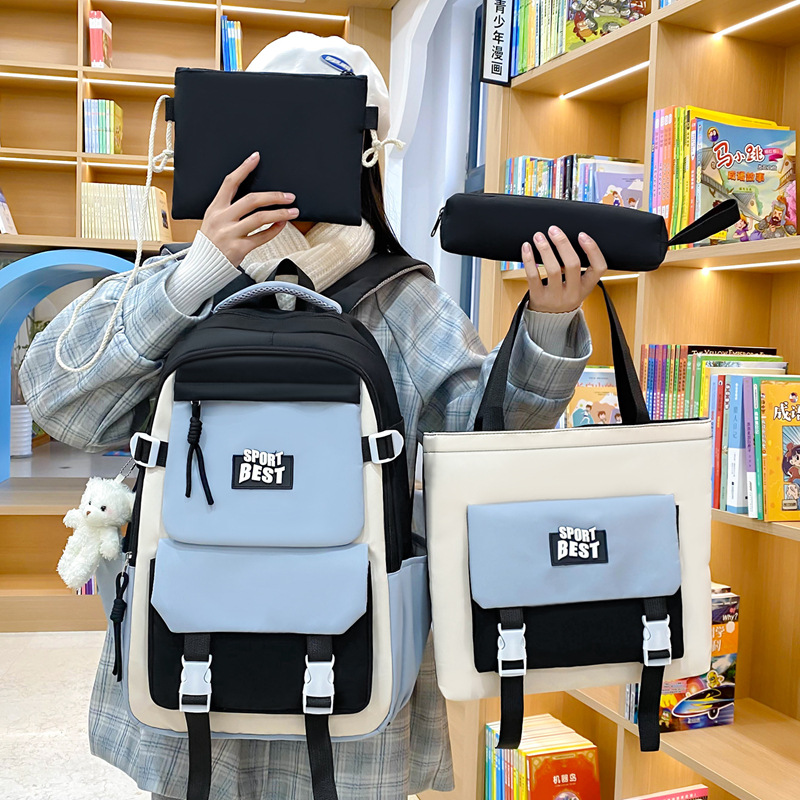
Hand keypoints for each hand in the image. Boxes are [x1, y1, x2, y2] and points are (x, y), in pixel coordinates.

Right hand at [200, 151, 298, 265]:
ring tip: (292, 211)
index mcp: (215, 208)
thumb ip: (229, 208)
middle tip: (289, 196)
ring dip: (280, 213)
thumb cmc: (212, 241)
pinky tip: (282, 225)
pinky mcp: (239, 248)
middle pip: (252, 200)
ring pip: (260, 218)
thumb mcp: (214, 219)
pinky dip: (275, 230)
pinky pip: (262, 237)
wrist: (203, 265)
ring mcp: (230, 234)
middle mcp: (222, 218)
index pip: (230, 182)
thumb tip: (256, 197)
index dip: (243, 168)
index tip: (256, 157)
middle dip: (273, 196)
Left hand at [522, 226, 607, 312]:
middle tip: (553, 230)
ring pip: (553, 269)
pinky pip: (533, 277)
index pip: (599, 267)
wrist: (549, 320)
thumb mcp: (577, 285)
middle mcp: (573, 293)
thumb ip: (577, 268)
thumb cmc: (564, 294)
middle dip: (563, 243)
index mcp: (587, 287)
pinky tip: (527, 248)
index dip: (592, 249)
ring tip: (538, 236)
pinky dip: (529, 260)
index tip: (581, 235)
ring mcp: (556, 297)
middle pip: (572, 264)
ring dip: (545, 249)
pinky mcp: (539, 298)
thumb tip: (566, 238)